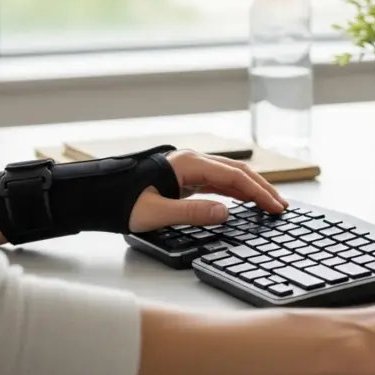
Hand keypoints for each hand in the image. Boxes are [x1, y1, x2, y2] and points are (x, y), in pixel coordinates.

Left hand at [129, 149, 288, 232]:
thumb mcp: (155, 213)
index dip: (259, 193)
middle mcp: (190, 161)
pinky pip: (216, 181)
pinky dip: (235, 190)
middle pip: (237, 171)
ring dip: (250, 188)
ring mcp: (187, 168)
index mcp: (187, 164)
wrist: (93, 195)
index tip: (275, 208)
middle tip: (281, 206)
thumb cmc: (118, 202)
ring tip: (269, 204)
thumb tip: (226, 213)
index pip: (234, 177)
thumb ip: (193, 212)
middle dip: (261, 188)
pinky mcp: (182, 177)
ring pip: (228, 175)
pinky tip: (244, 201)